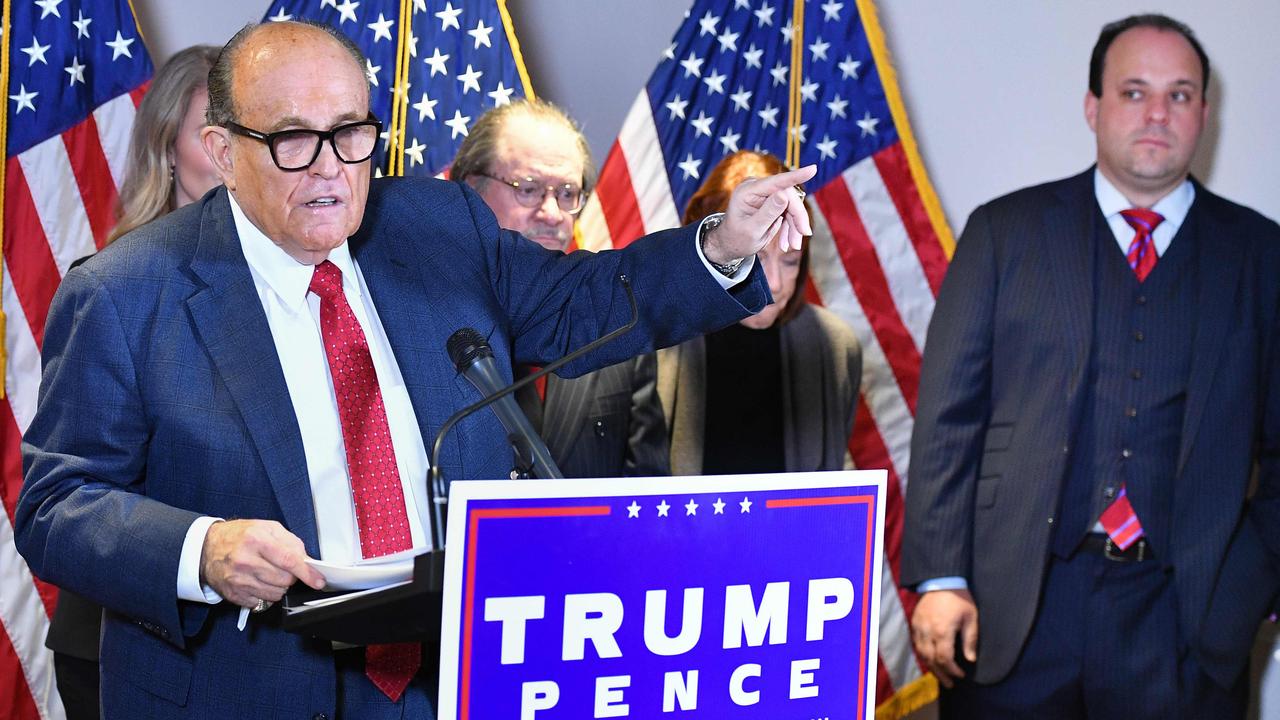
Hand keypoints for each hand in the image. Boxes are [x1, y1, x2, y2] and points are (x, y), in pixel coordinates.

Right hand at [200, 519, 325, 609]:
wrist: (207, 547)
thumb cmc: (239, 536)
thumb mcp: (266, 528)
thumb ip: (290, 542)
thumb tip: (307, 560)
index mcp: (256, 540)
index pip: (289, 561)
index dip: (307, 573)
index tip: (318, 581)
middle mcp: (246, 560)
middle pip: (284, 580)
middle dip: (291, 576)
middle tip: (283, 568)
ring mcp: (238, 580)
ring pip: (275, 593)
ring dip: (280, 586)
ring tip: (270, 573)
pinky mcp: (233, 594)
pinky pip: (262, 602)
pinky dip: (266, 594)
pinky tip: (259, 581)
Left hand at [703, 164, 816, 264]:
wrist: (730, 245)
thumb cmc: (736, 239)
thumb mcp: (752, 230)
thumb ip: (768, 213)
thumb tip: (784, 195)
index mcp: (747, 191)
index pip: (776, 182)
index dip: (796, 176)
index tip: (813, 169)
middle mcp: (757, 188)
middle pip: (788, 196)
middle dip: (797, 217)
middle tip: (801, 237)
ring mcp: (765, 194)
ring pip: (791, 206)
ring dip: (794, 227)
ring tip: (792, 245)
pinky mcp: (772, 202)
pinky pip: (789, 212)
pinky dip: (790, 228)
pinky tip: (785, 243)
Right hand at [911, 589, 978, 687]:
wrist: (941, 580)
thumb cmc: (960, 599)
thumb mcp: (971, 618)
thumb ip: (970, 640)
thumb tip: (971, 659)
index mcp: (942, 631)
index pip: (944, 658)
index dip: (953, 670)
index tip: (961, 675)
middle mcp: (927, 631)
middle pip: (931, 659)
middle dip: (941, 674)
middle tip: (950, 684)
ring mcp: (919, 626)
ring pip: (921, 653)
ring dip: (931, 666)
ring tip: (940, 676)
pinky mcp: (915, 622)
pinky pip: (917, 643)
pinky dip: (924, 654)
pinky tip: (931, 660)